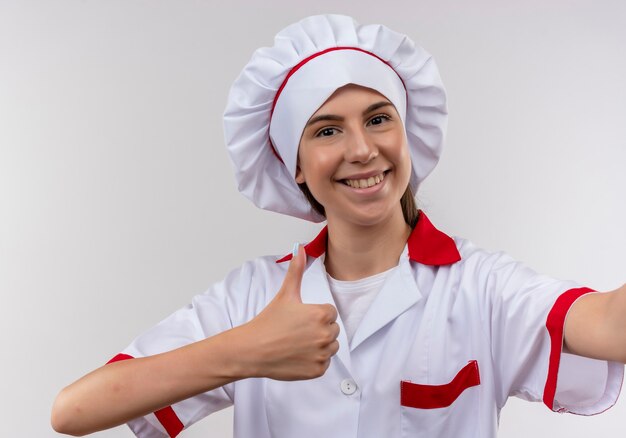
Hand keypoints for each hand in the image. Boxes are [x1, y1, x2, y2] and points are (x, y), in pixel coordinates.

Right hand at [241, 244, 339, 379]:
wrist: (252, 350)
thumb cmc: (268, 321)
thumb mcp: (285, 294)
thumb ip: (296, 270)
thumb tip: (300, 248)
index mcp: (321, 314)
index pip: (330, 312)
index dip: (314, 315)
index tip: (299, 319)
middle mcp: (325, 335)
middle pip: (332, 330)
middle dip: (318, 330)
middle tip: (296, 331)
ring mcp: (322, 355)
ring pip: (331, 347)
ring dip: (319, 345)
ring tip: (297, 343)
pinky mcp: (317, 371)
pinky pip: (324, 364)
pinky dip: (314, 361)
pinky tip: (297, 356)